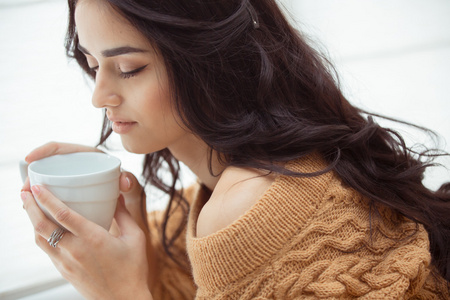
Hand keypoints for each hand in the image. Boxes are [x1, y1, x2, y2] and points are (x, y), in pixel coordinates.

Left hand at [21, 186, 152, 299]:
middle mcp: (75, 250)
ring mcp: (66, 262)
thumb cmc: (133, 270)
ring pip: (40, 238)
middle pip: (43, 225)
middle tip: (25, 189)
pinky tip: (42, 225)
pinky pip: (46, 249)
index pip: (62, 215)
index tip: (36, 185)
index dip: (46, 198)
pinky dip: (40, 233)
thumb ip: (124, 215)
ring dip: (31, 219)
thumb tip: (117, 195)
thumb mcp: (135, 238)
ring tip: (28, 203)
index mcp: (93, 239)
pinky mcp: (64, 271)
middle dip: (30, 205)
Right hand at [22, 142, 147, 233]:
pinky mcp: (66, 190)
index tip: (29, 158)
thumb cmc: (127, 186)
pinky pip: (50, 193)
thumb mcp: (128, 183)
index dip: (42, 150)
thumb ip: (129, 181)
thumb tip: (125, 182)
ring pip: (46, 180)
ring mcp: (69, 178)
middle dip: (32, 175)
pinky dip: (41, 200)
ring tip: (26, 202)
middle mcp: (75, 165)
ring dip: (34, 189)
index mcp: (87, 156)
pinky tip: (36, 212)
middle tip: (24, 190)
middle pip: (47, 165)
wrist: (127, 197)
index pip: (59, 148)